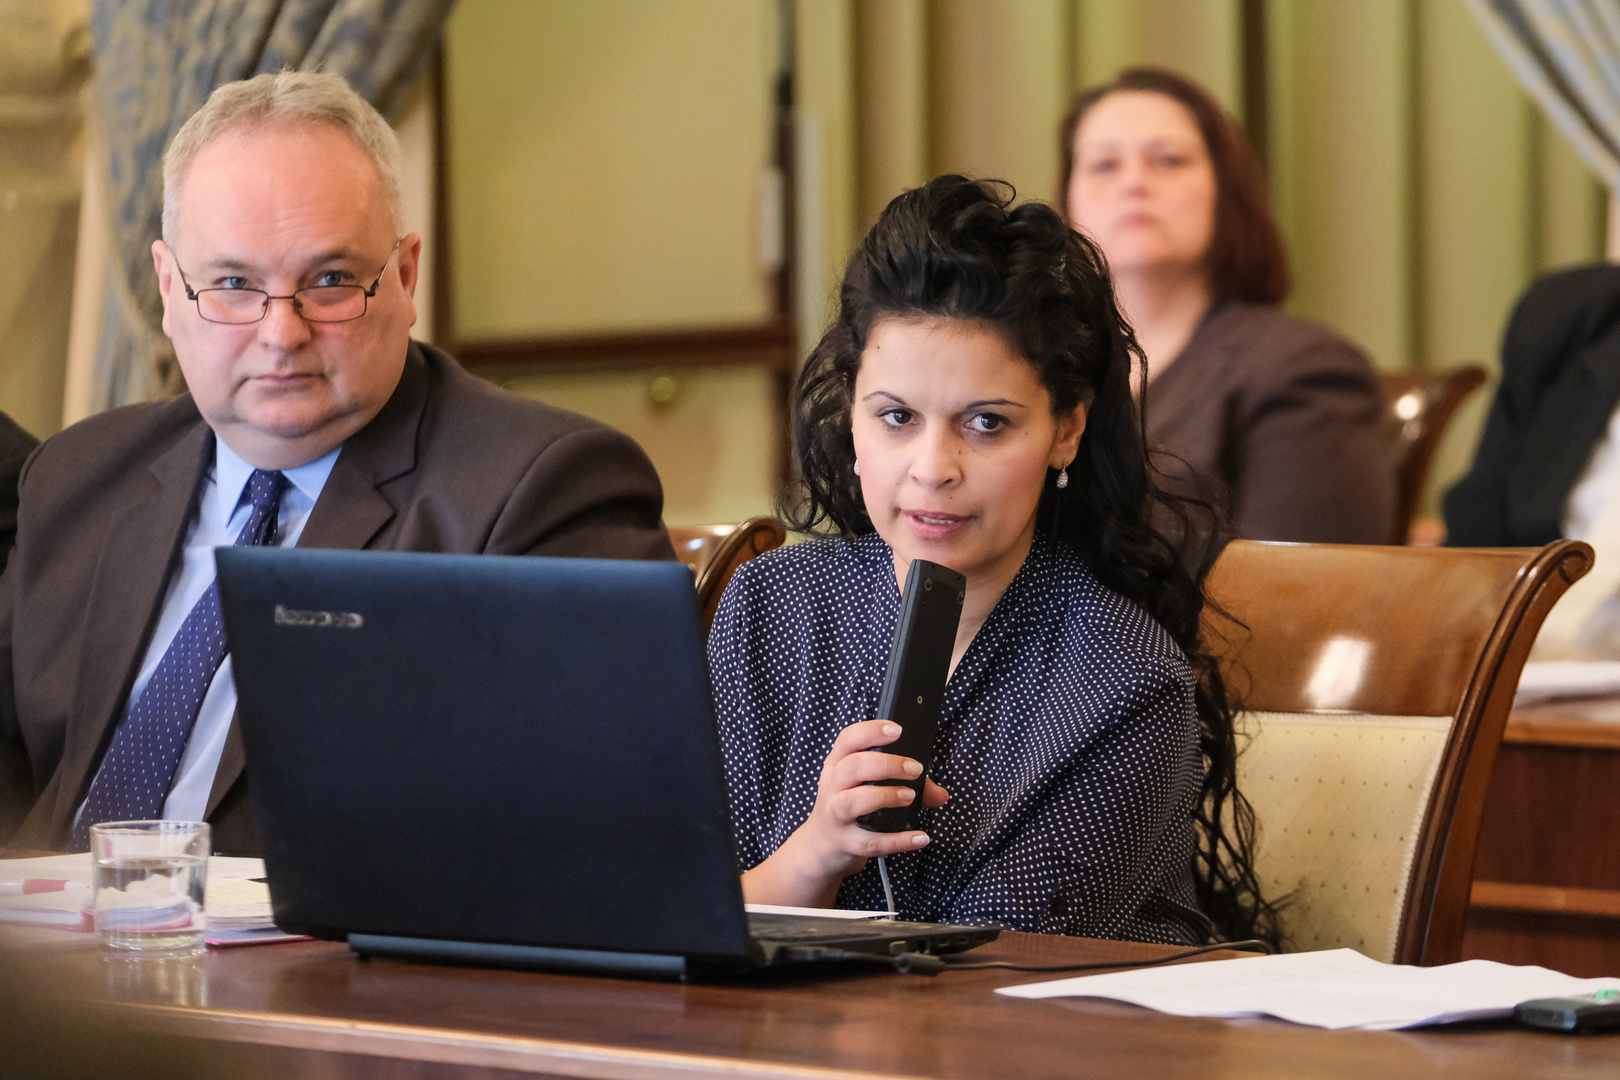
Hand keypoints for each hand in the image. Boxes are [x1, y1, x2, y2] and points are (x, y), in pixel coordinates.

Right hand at [741, 719, 948, 907]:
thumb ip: (904, 784)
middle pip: (852, 767)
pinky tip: (920, 837)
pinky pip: (870, 842)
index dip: (871, 731)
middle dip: (885, 764)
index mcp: (836, 765)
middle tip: (914, 769)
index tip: (897, 730)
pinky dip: (898, 840)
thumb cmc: (847, 807)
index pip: (848, 740)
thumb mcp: (863, 787)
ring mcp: (835, 816)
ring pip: (853, 801)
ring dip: (884, 796)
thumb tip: (940, 794)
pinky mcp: (845, 843)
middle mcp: (832, 787)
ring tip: (909, 796)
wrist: (819, 846)